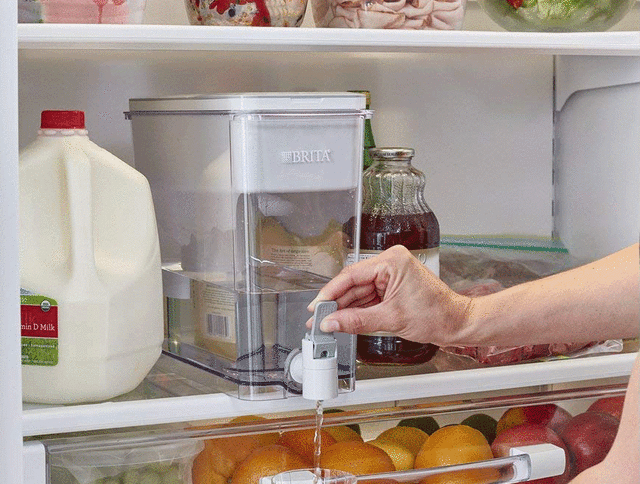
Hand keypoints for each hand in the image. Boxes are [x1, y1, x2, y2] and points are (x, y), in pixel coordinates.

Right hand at [306, 245, 470, 345]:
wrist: (457, 324)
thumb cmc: (437, 315)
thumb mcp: (391, 319)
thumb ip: (357, 321)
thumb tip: (332, 323)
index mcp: (391, 262)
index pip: (352, 275)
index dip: (331, 292)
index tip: (317, 306)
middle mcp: (390, 264)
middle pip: (353, 284)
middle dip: (336, 303)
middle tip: (318, 319)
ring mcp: (391, 276)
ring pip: (359, 292)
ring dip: (344, 308)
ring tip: (327, 323)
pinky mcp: (392, 287)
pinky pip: (368, 298)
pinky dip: (356, 310)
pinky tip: (343, 320)